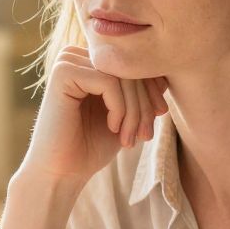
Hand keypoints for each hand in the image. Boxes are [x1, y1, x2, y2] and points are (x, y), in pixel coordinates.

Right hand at [16, 45, 167, 187]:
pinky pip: (109, 82)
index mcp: (90, 61)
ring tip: (130, 138)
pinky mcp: (62, 73)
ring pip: (122, 75)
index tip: (159, 116)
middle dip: (145, 104)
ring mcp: (68, 61)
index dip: (153, 89)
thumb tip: (167, 74)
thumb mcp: (127, 115)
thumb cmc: (92, 146)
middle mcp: (78, 55)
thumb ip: (142, 93)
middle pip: (130, 67)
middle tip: (145, 135)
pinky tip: (113, 128)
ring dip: (134, 110)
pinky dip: (119, 108)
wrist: (62, 172)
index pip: (134, 62)